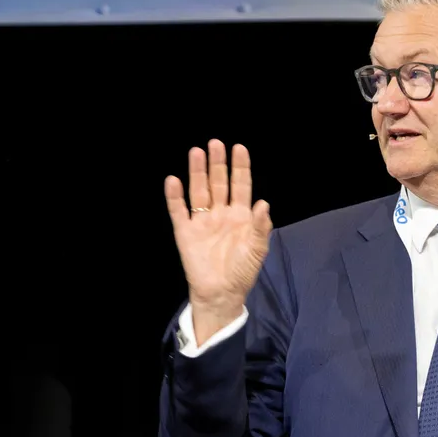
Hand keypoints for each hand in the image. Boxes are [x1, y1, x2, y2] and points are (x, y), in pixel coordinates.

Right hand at [165, 139, 272, 341]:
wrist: (222, 293)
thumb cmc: (242, 271)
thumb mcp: (258, 250)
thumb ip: (261, 227)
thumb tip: (263, 203)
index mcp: (241, 215)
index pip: (241, 185)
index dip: (240, 167)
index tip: (239, 148)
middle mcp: (221, 214)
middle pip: (218, 183)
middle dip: (217, 164)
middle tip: (215, 143)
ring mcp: (202, 221)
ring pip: (199, 191)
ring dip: (197, 172)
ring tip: (196, 152)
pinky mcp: (185, 232)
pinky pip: (178, 211)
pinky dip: (175, 197)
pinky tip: (173, 180)